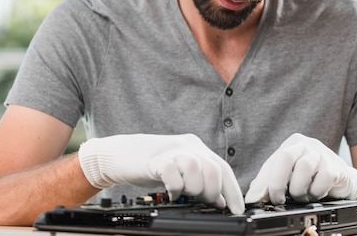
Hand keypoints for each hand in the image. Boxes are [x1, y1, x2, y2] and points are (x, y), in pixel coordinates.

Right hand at [78, 133, 244, 213]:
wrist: (120, 154)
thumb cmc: (151, 165)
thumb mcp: (180, 171)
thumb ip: (200, 181)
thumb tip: (220, 201)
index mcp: (197, 148)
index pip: (223, 168)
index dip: (233, 191)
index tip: (237, 209)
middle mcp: (188, 146)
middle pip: (213, 168)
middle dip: (212, 192)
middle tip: (203, 201)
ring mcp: (172, 151)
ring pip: (196, 168)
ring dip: (194, 189)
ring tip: (185, 194)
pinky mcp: (156, 159)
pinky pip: (173, 173)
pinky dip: (175, 187)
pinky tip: (171, 192)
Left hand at [244, 133, 356, 204]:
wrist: (343, 180)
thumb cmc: (313, 177)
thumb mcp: (289, 176)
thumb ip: (269, 183)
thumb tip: (253, 197)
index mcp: (291, 144)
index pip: (271, 161)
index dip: (262, 183)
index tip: (256, 199)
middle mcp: (306, 145)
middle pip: (285, 157)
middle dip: (277, 183)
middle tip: (278, 200)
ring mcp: (321, 154)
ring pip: (304, 167)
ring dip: (299, 189)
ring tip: (300, 196)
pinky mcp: (335, 167)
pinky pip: (322, 179)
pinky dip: (315, 192)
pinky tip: (315, 193)